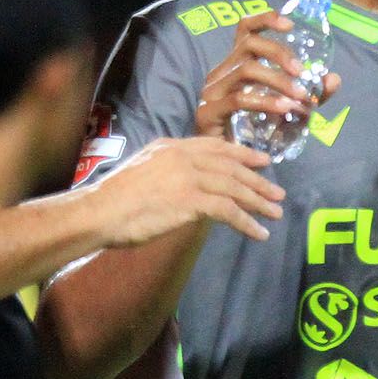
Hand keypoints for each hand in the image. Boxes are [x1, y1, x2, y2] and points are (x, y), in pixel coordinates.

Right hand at [83, 136, 283, 245]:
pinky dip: (247, 222)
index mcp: (171, 147)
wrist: (100, 211)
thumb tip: (187, 182)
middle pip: (230, 166)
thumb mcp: (143, 170)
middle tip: (277, 192)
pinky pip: (228, 210)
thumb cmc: (115, 198)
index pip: (215, 146)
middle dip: (257, 180)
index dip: (242, 154)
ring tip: (275, 213)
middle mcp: (183, 157)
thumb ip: (168, 169)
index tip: (262, 162)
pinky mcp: (190, 200)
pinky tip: (258, 232)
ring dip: (258, 202)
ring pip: (234, 187)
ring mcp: (187, 177)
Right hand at [193, 12, 341, 137]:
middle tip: (302, 72)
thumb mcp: (286, 107)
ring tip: (300, 98)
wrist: (224, 163)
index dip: (265, 20)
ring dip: (278, 81)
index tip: (290, 25)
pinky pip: (239, 99)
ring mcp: (212, 91)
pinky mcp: (208, 112)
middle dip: (280, 54)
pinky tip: (285, 110)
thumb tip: (333, 79)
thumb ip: (308, 93)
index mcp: (236, 64)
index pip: (245, 29)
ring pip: (246, 70)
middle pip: (249, 45)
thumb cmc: (252, 131)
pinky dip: (266, 101)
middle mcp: (221, 72)